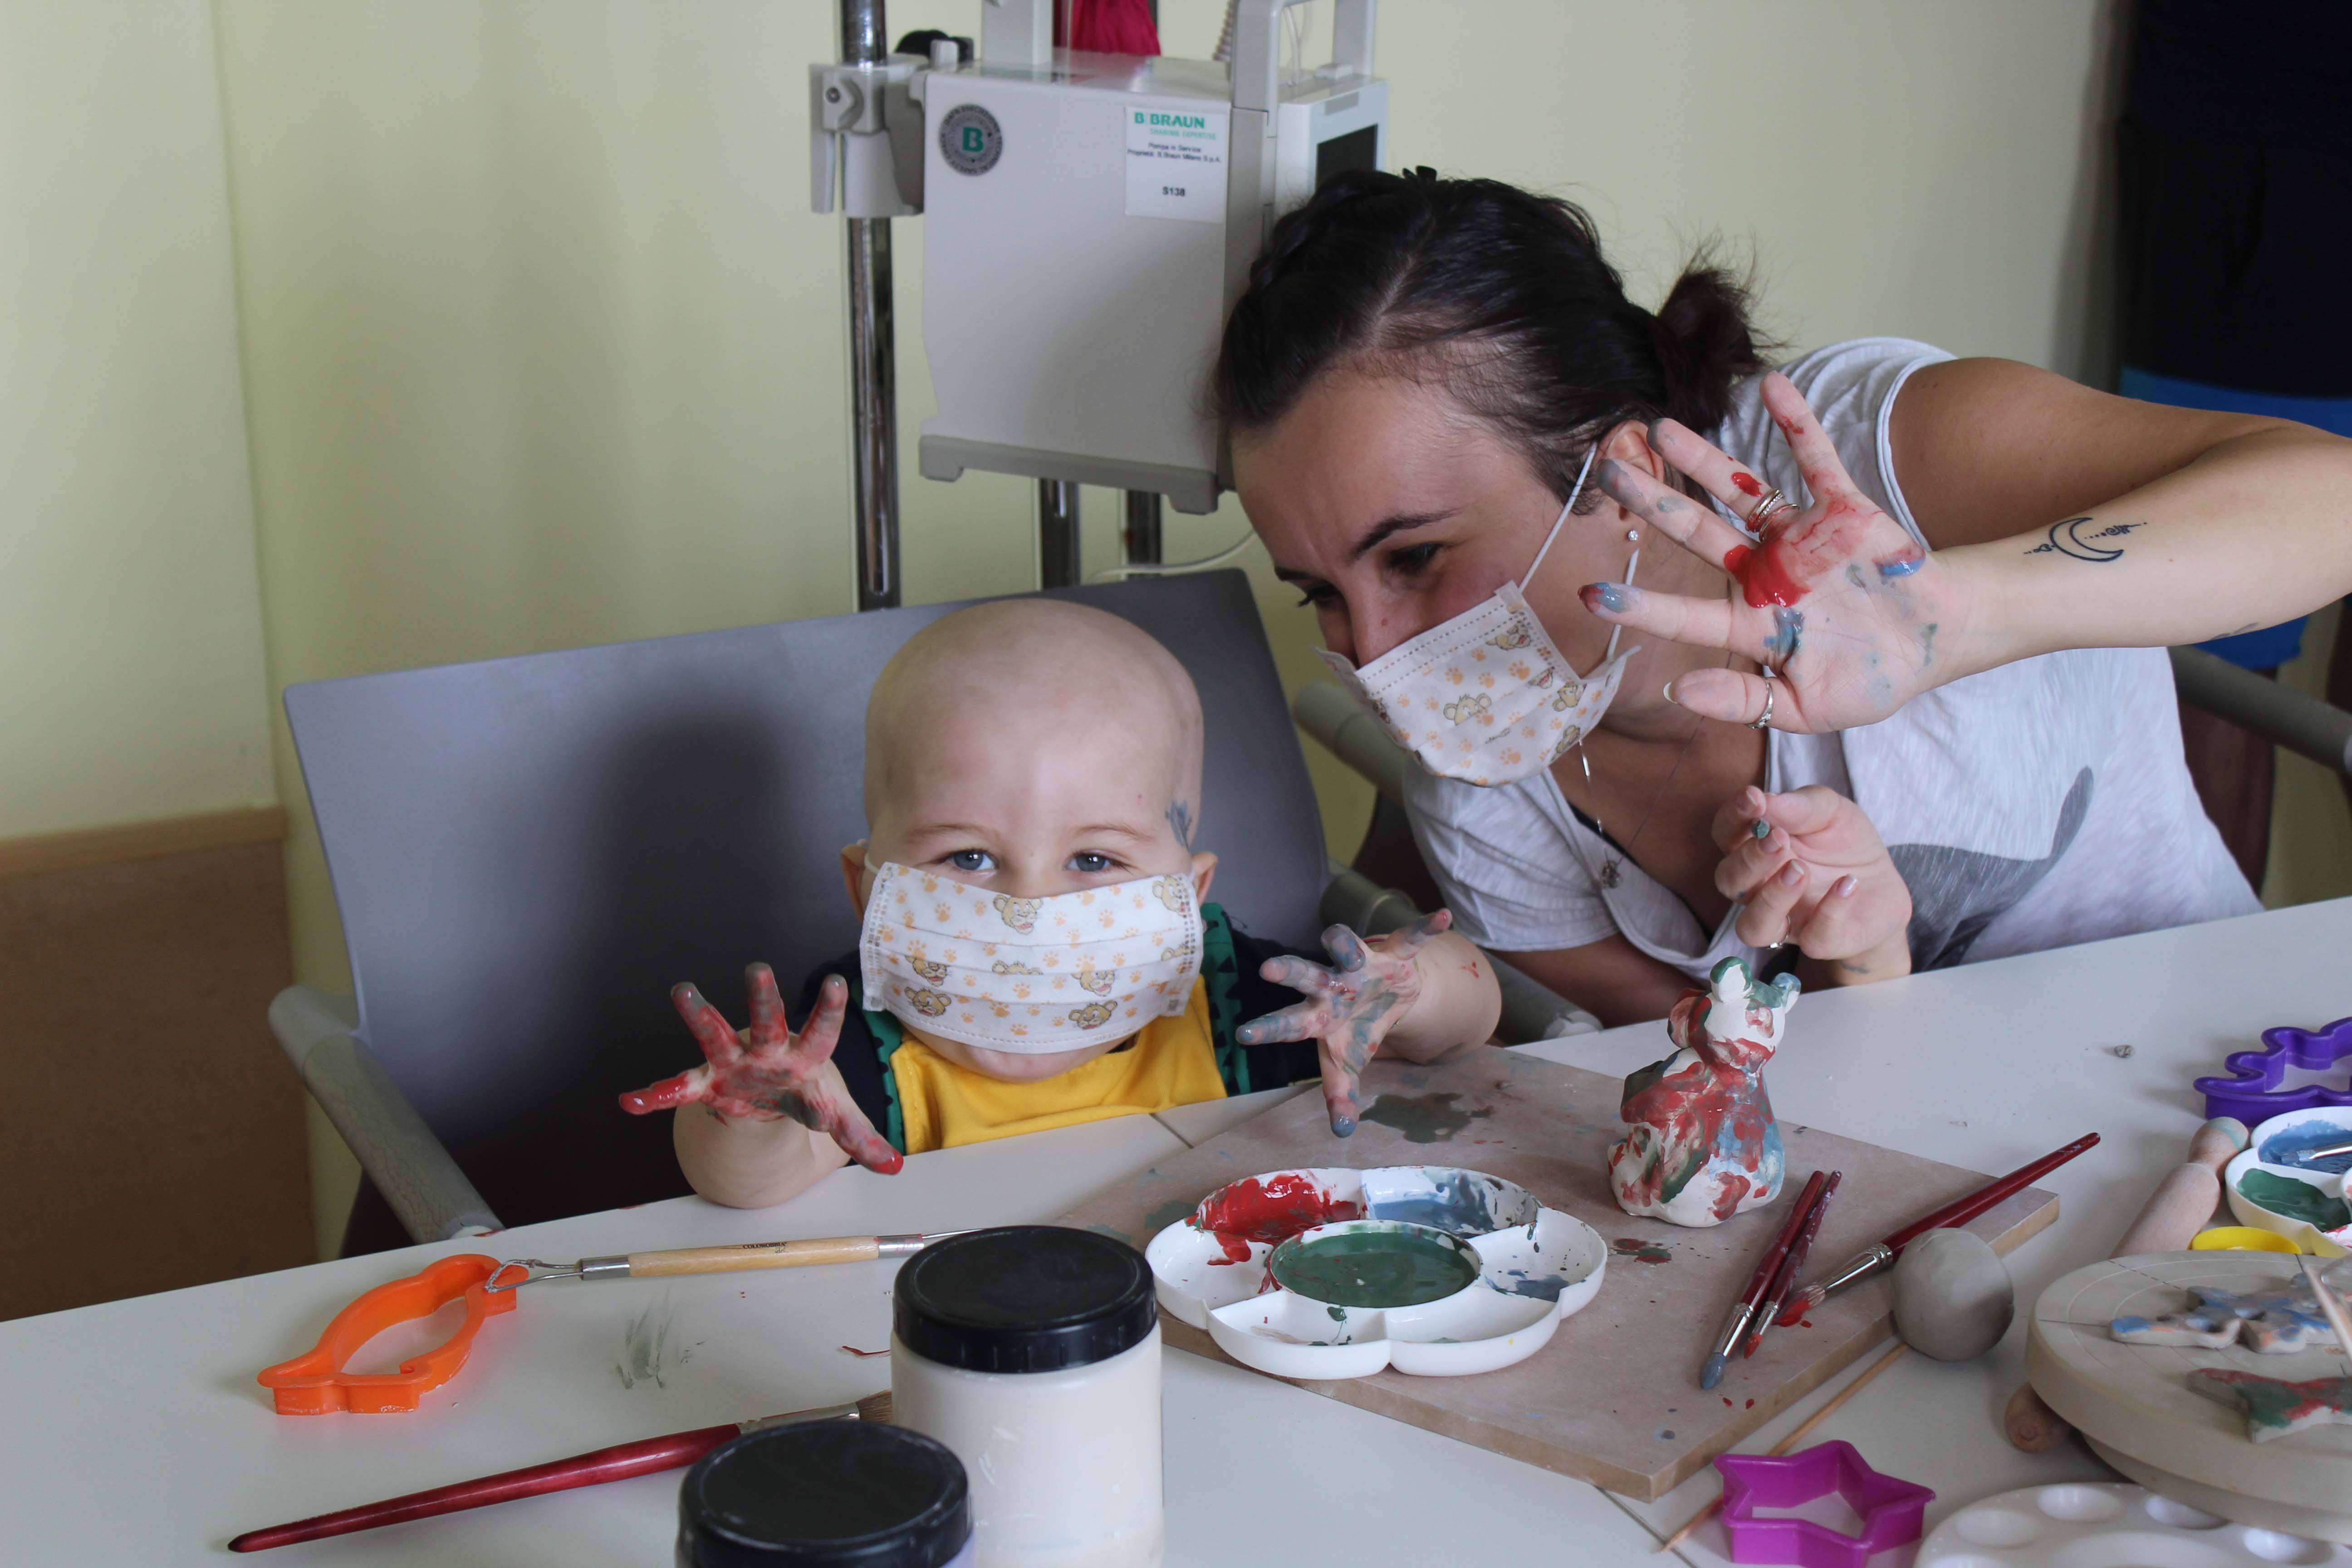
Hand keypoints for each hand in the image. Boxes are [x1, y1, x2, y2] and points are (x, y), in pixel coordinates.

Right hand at [619, 966, 902, 1174]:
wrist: (770, 1096)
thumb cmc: (806, 1093)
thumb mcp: (838, 1116)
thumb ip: (861, 1138)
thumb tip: (896, 1168)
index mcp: (805, 1056)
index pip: (823, 1031)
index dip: (829, 1010)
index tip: (837, 984)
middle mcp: (768, 1050)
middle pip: (768, 1020)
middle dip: (763, 997)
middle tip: (759, 969)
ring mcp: (734, 1063)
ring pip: (715, 1034)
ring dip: (699, 1015)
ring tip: (681, 990)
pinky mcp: (707, 1082)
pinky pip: (678, 1088)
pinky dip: (654, 1095)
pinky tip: (631, 1101)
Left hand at [1236, 911, 1449, 1136]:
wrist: (1387, 996)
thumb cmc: (1356, 1030)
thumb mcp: (1348, 1063)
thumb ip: (1341, 1094)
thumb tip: (1343, 1132)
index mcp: (1318, 1016)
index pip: (1289, 1024)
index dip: (1268, 1029)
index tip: (1242, 1035)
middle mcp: (1331, 984)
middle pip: (1305, 974)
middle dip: (1290, 972)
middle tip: (1268, 969)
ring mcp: (1359, 964)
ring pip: (1346, 947)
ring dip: (1346, 944)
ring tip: (1350, 953)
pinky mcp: (1393, 954)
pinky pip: (1409, 938)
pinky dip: (1426, 928)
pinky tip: (1443, 917)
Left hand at [1580, 372, 1977, 731]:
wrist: (1934, 645)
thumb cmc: (1868, 680)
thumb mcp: (1805, 708)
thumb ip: (1744, 700)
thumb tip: (1682, 690)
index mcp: (1752, 622)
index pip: (1686, 613)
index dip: (1641, 606)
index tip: (1590, 596)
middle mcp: (1765, 573)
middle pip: (1697, 533)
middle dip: (1654, 503)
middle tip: (1608, 473)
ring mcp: (1800, 538)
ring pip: (1742, 491)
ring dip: (1703, 459)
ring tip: (1659, 428)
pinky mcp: (1843, 510)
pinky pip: (1816, 459)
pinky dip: (1797, 423)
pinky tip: (1772, 385)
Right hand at [1712, 786, 1911, 978]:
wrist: (1884, 884)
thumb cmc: (1845, 843)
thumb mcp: (1831, 811)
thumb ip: (1798, 806)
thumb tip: (1764, 799)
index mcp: (1754, 849)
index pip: (1725, 835)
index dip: (1732, 818)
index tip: (1753, 798)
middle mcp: (1759, 889)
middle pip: (1729, 882)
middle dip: (1748, 861)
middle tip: (1778, 839)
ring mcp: (1786, 920)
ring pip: (1753, 927)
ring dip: (1771, 899)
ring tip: (1800, 871)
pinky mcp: (1820, 941)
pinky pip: (1814, 939)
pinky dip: (1830, 911)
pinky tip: (1848, 884)